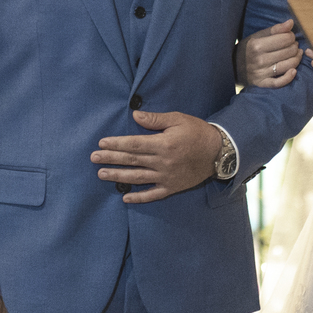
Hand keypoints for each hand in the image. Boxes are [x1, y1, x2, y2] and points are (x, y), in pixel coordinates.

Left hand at [92, 111, 220, 203]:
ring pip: (138, 178)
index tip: (101, 143)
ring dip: (118, 177)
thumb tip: (135, 115)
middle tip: (93, 159)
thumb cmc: (197, 132)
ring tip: (102, 174)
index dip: (116, 144)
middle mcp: (163, 162)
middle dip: (111, 159)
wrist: (219, 152)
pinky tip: (125, 197)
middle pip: (132, 161)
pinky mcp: (173, 187)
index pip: (134, 145)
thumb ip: (155, 119)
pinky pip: (153, 194)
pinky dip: (139, 197)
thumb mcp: (177, 119)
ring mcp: (167, 177)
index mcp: (163, 144)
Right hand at [238, 20, 303, 87]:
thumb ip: (275, 30)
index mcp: (257, 45)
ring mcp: (261, 73)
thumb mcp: (257, 36)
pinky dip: (289, 77)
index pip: (286, 39)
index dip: (291, 36)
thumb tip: (291, 22)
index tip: (289, 37)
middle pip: (289, 51)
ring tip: (296, 54)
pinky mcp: (262, 84)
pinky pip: (279, 83)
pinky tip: (294, 71)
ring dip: (297, 59)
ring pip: (288, 65)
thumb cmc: (247, 49)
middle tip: (293, 45)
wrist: (232, 66)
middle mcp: (259, 59)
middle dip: (295, 47)